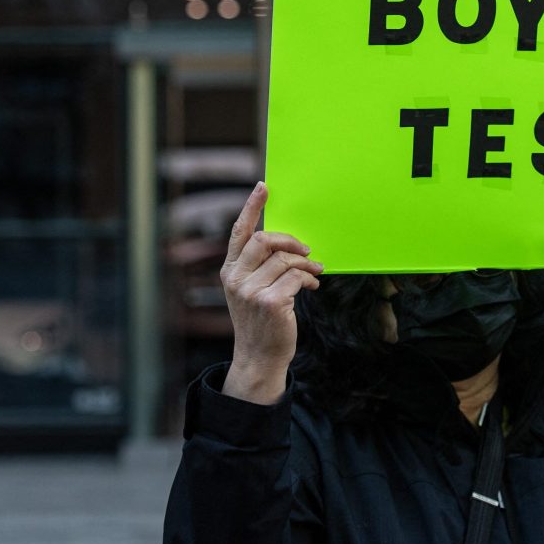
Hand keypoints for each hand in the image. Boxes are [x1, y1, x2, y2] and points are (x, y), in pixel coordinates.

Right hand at [219, 182, 323, 404]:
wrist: (259, 356)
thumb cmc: (260, 321)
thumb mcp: (250, 290)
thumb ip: (258, 266)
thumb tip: (287, 243)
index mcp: (229, 271)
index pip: (239, 232)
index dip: (251, 207)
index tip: (263, 187)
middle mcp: (235, 278)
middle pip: (265, 240)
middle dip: (290, 240)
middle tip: (306, 249)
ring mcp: (251, 291)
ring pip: (285, 259)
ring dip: (305, 263)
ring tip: (314, 270)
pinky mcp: (270, 302)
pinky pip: (297, 276)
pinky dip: (309, 277)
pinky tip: (313, 284)